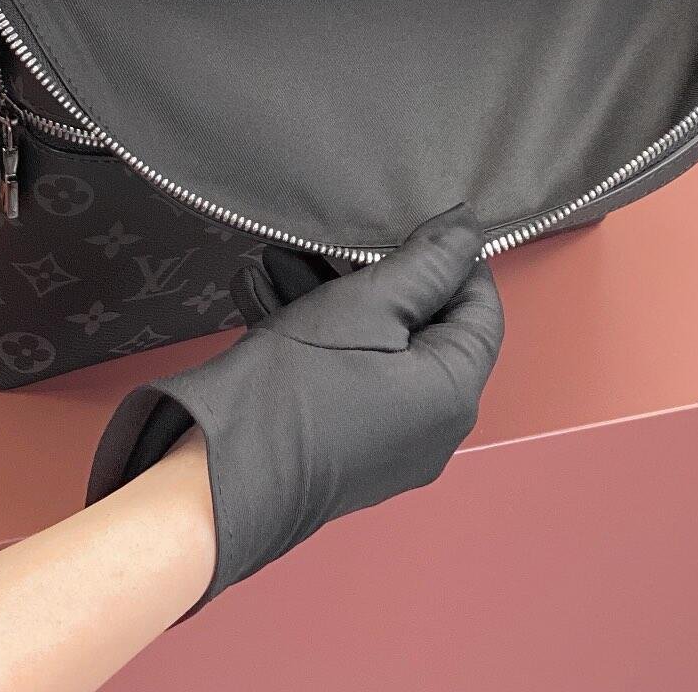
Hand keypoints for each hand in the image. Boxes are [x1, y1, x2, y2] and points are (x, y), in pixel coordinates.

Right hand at [86, 205, 503, 605]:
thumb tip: (468, 230)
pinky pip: (344, 371)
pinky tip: (263, 290)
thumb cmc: (295, 392)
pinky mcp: (344, 442)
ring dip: (332, 294)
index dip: (453, 257)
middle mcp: (431, 425)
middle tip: (341, 234)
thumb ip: (427, 263)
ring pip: (373, 343)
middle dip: (375, 270)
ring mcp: (387, 438)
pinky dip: (313, 332)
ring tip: (282, 256)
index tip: (415, 218)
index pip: (481, 308)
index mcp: (453, 393)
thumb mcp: (366, 304)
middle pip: (423, 324)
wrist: (216, 479)